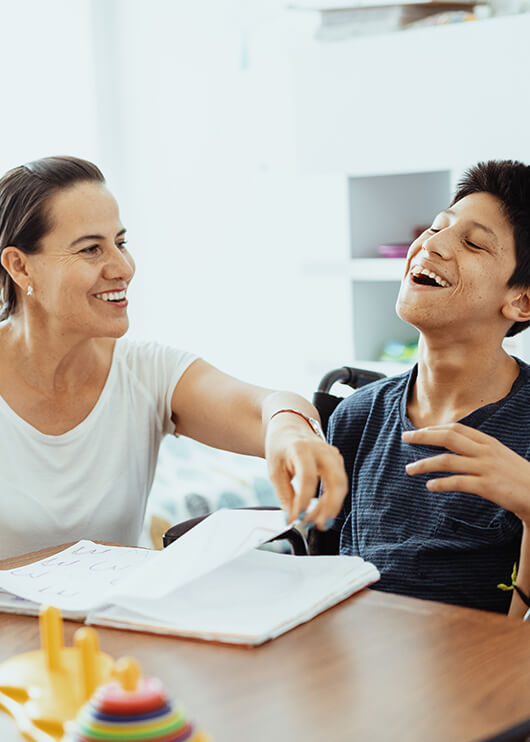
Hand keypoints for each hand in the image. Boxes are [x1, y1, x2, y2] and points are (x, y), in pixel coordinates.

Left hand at [265, 417, 347, 528]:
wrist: (289, 428)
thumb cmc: (280, 448)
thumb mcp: (275, 471)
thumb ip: (285, 495)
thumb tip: (293, 518)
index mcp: (301, 449)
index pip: (308, 477)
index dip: (305, 500)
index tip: (298, 517)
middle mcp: (322, 450)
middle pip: (336, 481)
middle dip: (330, 506)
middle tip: (318, 524)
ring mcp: (332, 455)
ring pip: (341, 485)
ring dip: (332, 506)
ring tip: (318, 520)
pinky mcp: (337, 461)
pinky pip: (340, 484)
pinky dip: (333, 499)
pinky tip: (321, 509)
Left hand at [403, 423, 529, 523]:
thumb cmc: (517, 476)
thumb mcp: (499, 455)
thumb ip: (478, 449)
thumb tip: (455, 446)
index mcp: (488, 441)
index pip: (456, 428)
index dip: (434, 428)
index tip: (418, 431)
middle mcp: (485, 451)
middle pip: (448, 437)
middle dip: (423, 436)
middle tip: (405, 437)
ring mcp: (486, 468)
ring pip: (447, 461)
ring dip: (424, 464)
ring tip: (409, 469)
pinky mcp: (487, 486)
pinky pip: (457, 482)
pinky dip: (440, 484)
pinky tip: (429, 486)